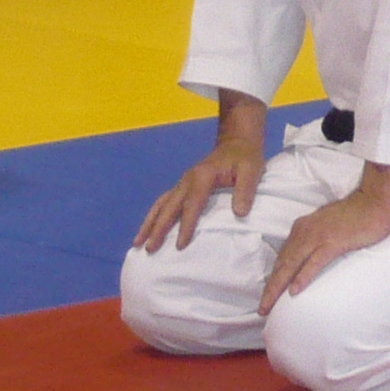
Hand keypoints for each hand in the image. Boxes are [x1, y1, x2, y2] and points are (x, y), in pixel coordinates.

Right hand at [135, 138, 265, 251]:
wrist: (236, 142)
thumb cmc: (245, 158)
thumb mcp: (252, 171)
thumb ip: (245, 191)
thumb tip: (239, 213)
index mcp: (202, 177)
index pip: (191, 205)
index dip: (186, 226)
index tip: (179, 246)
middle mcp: (187, 180)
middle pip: (169, 207)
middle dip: (158, 228)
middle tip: (149, 249)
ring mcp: (182, 183)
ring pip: (161, 204)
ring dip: (149, 223)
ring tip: (137, 242)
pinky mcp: (182, 186)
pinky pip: (164, 202)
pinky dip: (154, 216)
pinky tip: (148, 229)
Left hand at [261, 167, 389, 313]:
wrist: (375, 200)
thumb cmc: (355, 215)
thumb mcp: (327, 226)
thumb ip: (315, 239)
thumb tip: (308, 257)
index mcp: (302, 228)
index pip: (282, 257)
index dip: (273, 278)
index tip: (266, 297)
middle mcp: (304, 231)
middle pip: (282, 264)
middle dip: (270, 288)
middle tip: (261, 310)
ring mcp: (318, 236)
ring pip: (292, 265)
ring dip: (278, 286)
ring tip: (269, 305)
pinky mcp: (334, 242)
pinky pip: (314, 262)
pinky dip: (303, 276)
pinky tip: (294, 290)